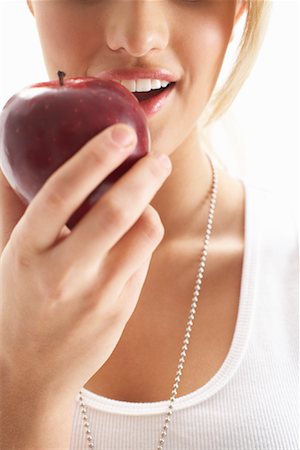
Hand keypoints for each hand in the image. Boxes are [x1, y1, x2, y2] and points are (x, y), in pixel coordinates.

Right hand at [0, 124, 171, 404]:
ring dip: (150, 209)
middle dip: (144, 176)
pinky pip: (144, 260)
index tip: (121, 133)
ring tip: (142, 203)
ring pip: (144, 234)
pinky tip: (131, 241)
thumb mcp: (13, 255)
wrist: (30, 371)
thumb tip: (28, 160)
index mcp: (28, 250)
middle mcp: (63, 272)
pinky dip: (143, 239)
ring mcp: (96, 295)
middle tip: (159, 159)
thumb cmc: (20, 304)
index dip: (94, 157)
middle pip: (115, 212)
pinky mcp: (121, 311)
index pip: (62, 192)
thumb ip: (24, 209)